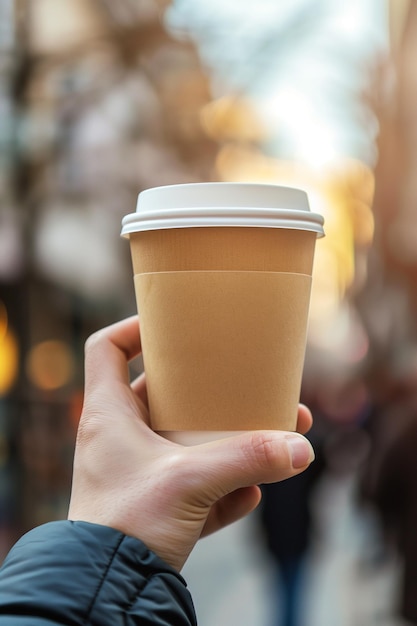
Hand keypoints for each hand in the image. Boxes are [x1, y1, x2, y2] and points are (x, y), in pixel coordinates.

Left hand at [68, 316, 314, 570]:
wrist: (107, 594)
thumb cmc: (127, 526)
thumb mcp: (191, 483)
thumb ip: (247, 460)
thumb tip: (299, 447)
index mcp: (110, 415)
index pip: (106, 349)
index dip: (135, 329)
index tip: (174, 328)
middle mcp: (121, 438)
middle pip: (165, 395)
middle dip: (213, 395)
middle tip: (251, 388)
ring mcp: (139, 473)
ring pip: (187, 443)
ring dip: (229, 443)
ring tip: (272, 440)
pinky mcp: (157, 507)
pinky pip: (196, 486)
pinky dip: (222, 489)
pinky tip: (249, 494)